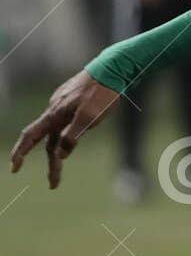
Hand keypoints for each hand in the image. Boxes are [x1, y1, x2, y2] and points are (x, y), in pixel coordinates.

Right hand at [10, 69, 120, 188]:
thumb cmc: (102, 95)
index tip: (14, 168)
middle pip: (48, 142)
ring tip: (73, 162)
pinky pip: (66, 122)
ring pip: (58, 132)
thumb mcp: (90, 118)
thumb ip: (72, 136)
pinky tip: (82, 129)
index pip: (32, 137)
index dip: (21, 152)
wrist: (112, 70)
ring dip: (61, 151)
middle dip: (51, 164)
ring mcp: (62, 104)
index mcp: (56, 115)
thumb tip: (59, 155)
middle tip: (54, 185)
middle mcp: (55, 109)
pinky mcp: (71, 101)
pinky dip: (68, 135)